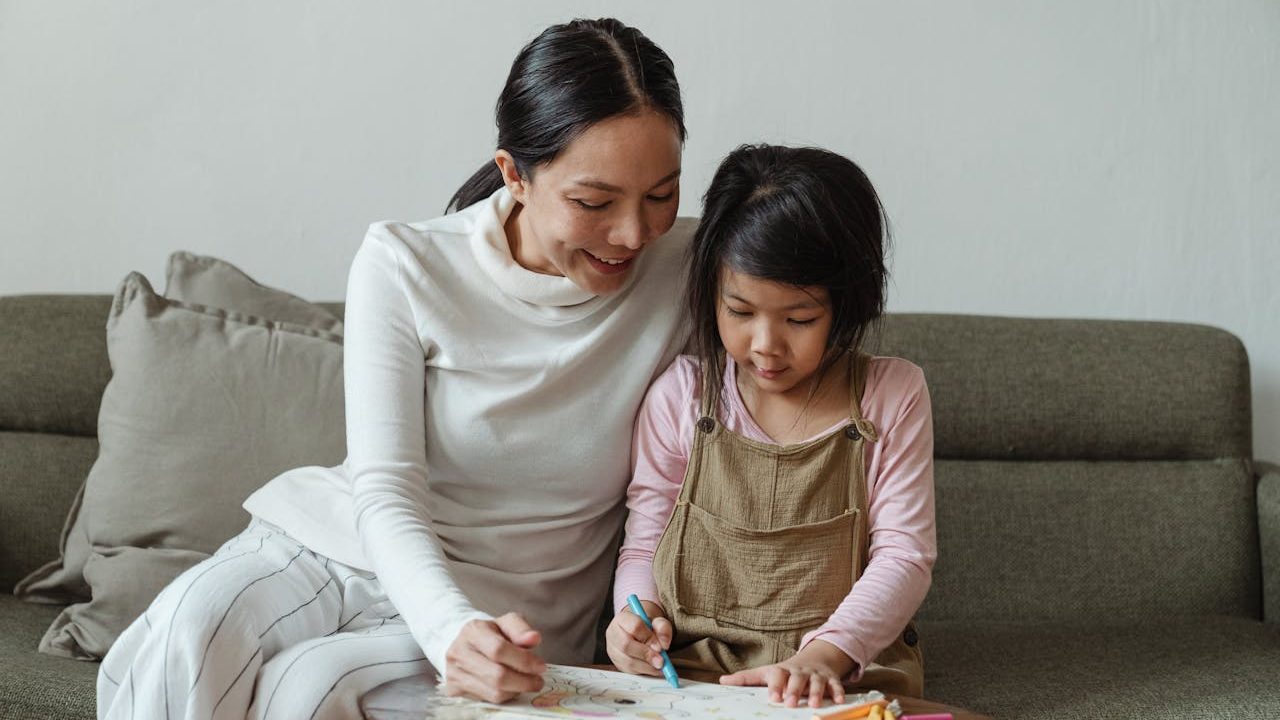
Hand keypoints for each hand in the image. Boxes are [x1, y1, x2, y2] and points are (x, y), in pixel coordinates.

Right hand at [441, 612, 546, 702]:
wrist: (465, 644)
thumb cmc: (491, 634)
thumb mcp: (507, 623)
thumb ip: (521, 629)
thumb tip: (534, 638)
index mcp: (473, 630)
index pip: (499, 649)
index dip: (523, 660)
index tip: (541, 666)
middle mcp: (459, 652)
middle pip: (497, 675)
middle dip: (523, 681)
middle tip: (538, 681)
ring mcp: (453, 673)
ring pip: (493, 692)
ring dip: (516, 691)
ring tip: (526, 683)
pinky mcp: (454, 689)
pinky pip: (487, 700)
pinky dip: (504, 696)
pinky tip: (511, 687)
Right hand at [605, 599, 673, 675]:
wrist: (640, 632)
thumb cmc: (647, 626)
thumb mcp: (657, 622)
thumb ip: (662, 627)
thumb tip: (664, 643)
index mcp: (622, 618)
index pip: (634, 627)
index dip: (649, 637)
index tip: (660, 646)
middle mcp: (613, 634)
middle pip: (626, 645)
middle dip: (646, 654)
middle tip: (661, 660)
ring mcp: (613, 650)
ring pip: (628, 661)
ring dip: (647, 666)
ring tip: (660, 664)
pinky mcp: (618, 663)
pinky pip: (630, 671)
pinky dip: (645, 671)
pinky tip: (654, 668)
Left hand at [719, 640, 855, 707]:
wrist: (814, 658)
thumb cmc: (785, 672)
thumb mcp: (766, 673)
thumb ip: (746, 679)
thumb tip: (722, 681)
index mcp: (782, 670)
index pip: (777, 675)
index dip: (775, 685)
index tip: (773, 698)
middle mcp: (799, 671)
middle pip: (797, 678)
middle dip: (794, 690)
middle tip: (790, 704)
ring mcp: (815, 674)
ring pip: (817, 681)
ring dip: (816, 692)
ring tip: (814, 705)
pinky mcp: (830, 678)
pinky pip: (835, 685)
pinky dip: (838, 692)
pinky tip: (839, 701)